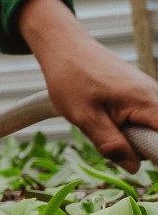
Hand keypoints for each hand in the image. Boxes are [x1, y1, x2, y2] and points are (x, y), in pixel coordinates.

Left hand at [19, 0, 157, 170]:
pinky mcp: (142, 92)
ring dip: (130, 133)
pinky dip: (127, 122)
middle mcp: (155, 94)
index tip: (135, 153)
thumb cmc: (70, 78)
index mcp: (146, 101)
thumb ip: (110, 143)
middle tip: (107, 133)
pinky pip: (143, 117)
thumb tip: (135, 167)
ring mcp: (150, 92)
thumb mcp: (84, 116)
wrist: (64, 47)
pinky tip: (106, 112)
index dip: (154, 152)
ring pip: (150, 127)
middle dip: (137, 144)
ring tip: (102, 119)